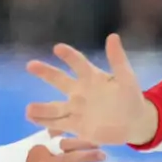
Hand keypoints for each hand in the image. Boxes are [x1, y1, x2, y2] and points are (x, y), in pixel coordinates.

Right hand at [24, 139, 105, 161]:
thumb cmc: (21, 151)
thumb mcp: (36, 140)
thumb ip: (54, 132)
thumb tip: (71, 119)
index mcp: (43, 148)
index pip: (65, 144)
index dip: (82, 142)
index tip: (98, 141)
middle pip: (68, 160)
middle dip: (86, 157)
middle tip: (104, 156)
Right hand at [25, 34, 158, 146]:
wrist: (134, 122)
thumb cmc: (130, 97)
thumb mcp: (127, 78)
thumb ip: (118, 60)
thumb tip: (113, 36)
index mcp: (92, 77)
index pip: (78, 63)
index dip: (68, 55)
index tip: (57, 48)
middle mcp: (79, 91)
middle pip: (59, 80)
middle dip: (45, 73)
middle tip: (31, 65)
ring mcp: (77, 109)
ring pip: (55, 107)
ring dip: (42, 108)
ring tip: (27, 109)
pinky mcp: (77, 126)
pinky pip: (59, 124)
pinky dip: (46, 123)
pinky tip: (32, 120)